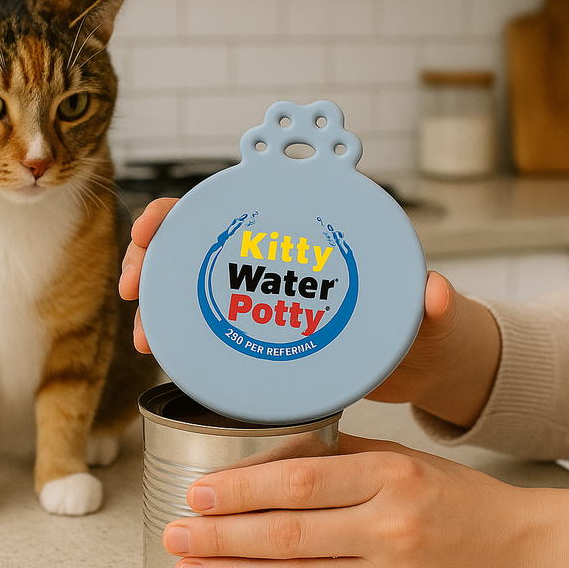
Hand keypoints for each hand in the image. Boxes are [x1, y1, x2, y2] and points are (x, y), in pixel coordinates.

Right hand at [119, 197, 499, 426]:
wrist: (423, 367)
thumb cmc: (425, 326)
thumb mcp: (430, 316)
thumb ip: (433, 304)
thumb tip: (436, 293)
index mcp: (310, 231)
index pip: (232, 200)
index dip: (181, 209)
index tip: (151, 230)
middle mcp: (277, 256)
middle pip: (193, 240)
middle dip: (149, 256)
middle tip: (131, 289)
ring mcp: (265, 293)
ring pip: (191, 284)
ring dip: (156, 303)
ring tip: (145, 339)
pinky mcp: (261, 330)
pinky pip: (208, 325)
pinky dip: (178, 336)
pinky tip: (163, 355)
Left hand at [163, 434, 568, 567]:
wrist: (530, 558)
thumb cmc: (463, 502)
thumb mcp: (406, 460)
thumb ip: (341, 458)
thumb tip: (268, 460)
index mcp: (392, 477)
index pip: (299, 483)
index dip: (241, 490)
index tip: (199, 492)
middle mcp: (390, 529)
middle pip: (288, 536)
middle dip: (221, 539)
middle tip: (175, 535)